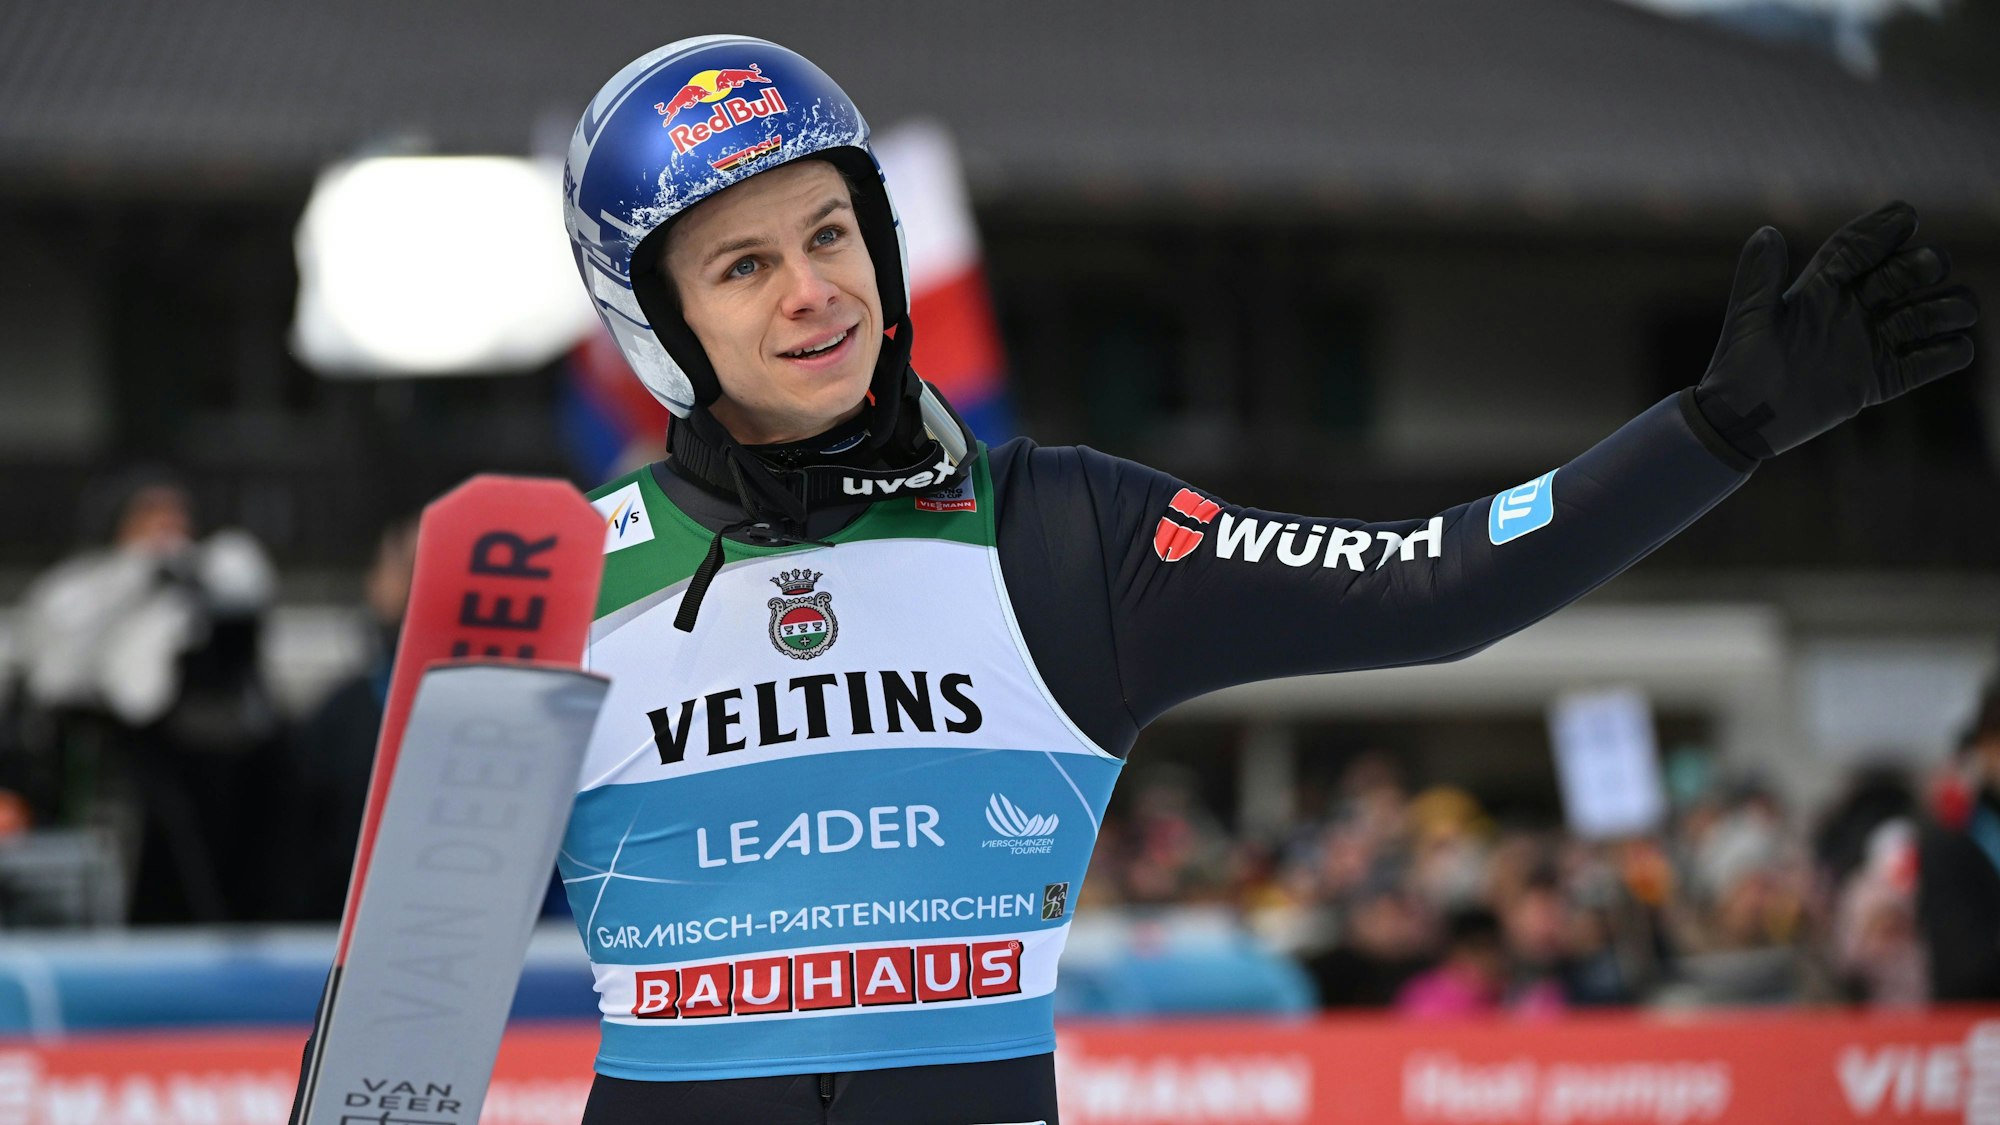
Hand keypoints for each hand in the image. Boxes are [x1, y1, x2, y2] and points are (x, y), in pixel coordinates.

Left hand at [1693, 200, 1977, 459]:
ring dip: (1948, 307)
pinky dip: (1951, 353)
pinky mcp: (1884, 379)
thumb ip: (1760, 277)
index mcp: (1824, 286)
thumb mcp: (1749, 319)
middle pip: (1911, 269)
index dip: (1887, 227)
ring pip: (1935, 310)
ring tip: (1939, 318)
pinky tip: (1948, 350)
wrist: (1744, 420)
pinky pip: (1935, 360)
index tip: (1907, 217)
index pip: (1863, 245)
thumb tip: (1767, 231)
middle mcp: (1856, 307)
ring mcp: (1874, 342)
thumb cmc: (1739, 365)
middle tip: (1913, 278)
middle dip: (1923, 264)